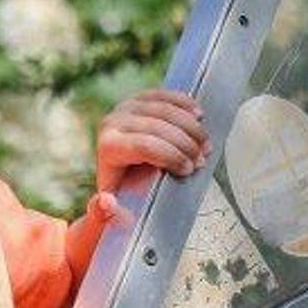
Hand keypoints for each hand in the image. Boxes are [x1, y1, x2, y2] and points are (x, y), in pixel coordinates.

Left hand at [95, 89, 209, 200]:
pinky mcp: (139, 99)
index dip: (172, 156)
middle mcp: (113, 123)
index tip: (189, 170)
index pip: (144, 146)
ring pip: (165, 110)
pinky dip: (185, 104)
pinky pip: (165, 95)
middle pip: (158, 127)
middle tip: (201, 161)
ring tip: (204, 146)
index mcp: (108, 147)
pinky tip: (198, 116)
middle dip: (186, 144)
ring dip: (191, 128)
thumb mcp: (109, 210)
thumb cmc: (121, 194)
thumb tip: (107, 202)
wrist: (117, 175)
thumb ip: (103, 212)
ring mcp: (126, 107)